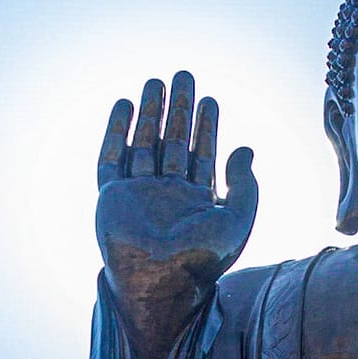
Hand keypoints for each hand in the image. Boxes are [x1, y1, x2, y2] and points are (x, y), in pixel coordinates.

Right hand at [95, 72, 256, 358]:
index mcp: (197, 201)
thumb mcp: (237, 220)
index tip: (211, 99)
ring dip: (150, 113)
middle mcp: (167, 195)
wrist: (160, 282)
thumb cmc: (202, 259)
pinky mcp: (111, 198)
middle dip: (179, 109)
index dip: (207, 126)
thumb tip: (246, 149)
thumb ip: (244, 185)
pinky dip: (116, 131)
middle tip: (184, 76)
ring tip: (156, 82)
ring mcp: (138, 195)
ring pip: (144, 144)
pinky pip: (111, 158)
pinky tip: (124, 105)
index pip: (202, 154)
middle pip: (173, 142)